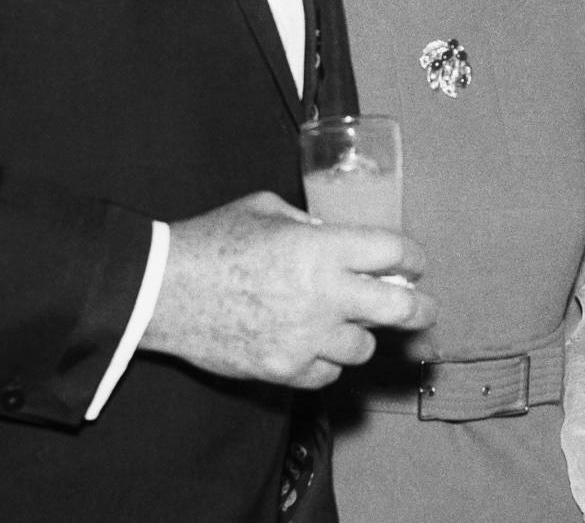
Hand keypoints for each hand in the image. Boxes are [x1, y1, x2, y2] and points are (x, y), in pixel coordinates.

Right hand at [141, 191, 434, 388]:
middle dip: (419, 308)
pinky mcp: (284, 369)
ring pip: (364, 348)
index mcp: (322, 249)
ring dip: (361, 334)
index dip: (413, 257)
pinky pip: (328, 374)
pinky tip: (317, 345)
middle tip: (423, 309)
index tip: (414, 263)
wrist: (161, 290)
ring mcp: (305, 338)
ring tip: (349, 323)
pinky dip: (328, 361)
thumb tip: (336, 236)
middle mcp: (324, 295)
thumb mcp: (268, 210)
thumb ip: (310, 224)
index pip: (395, 253)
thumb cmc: (211, 241)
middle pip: (399, 309)